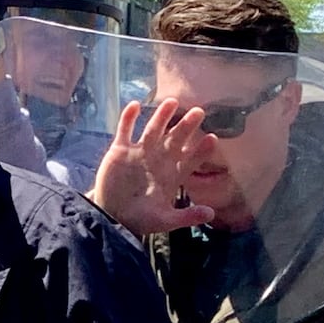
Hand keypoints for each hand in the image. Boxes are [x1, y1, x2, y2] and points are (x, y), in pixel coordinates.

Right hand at [89, 99, 216, 236]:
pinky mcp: (120, 151)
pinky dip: (129, 118)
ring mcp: (139, 152)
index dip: (201, 150)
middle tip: (199, 112)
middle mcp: (159, 159)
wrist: (111, 217)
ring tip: (172, 102)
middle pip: (176, 138)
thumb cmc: (140, 219)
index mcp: (172, 174)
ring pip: (154, 129)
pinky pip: (125, 130)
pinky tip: (135, 105)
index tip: (212, 138)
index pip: (191, 159)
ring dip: (162, 116)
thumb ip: (187, 217)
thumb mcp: (165, 220)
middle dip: (187, 126)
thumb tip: (212, 214)